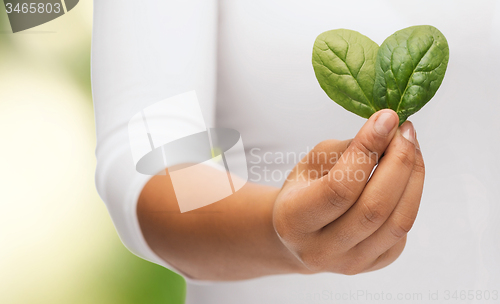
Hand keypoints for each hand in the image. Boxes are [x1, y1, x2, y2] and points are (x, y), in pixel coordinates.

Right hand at [273, 109, 424, 274]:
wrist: (299, 234)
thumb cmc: (303, 191)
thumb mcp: (311, 164)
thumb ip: (348, 149)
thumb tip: (390, 129)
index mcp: (294, 220)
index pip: (340, 187)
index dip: (368, 150)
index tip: (387, 118)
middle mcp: (321, 250)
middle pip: (375, 207)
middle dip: (399, 161)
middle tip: (405, 130)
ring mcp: (350, 263)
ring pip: (398, 222)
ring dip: (413, 177)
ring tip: (411, 147)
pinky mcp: (374, 265)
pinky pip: (402, 230)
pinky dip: (409, 197)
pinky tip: (402, 177)